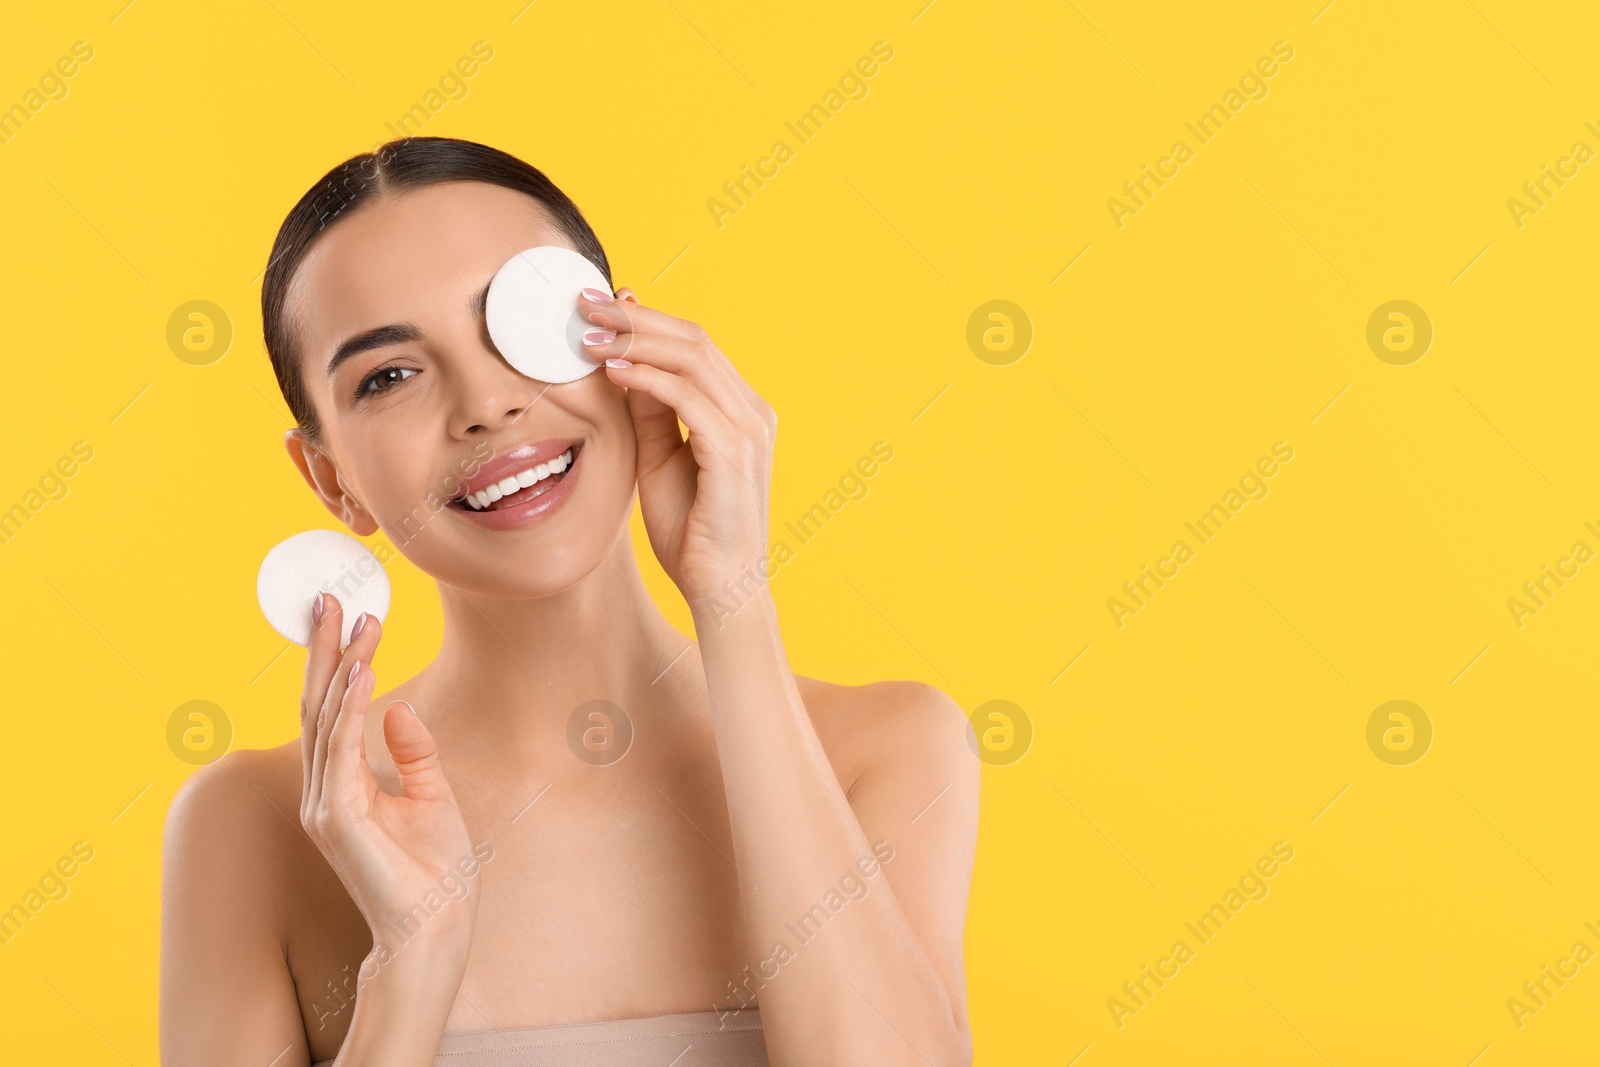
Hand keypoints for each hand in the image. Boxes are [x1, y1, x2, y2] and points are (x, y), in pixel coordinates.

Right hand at [300, 593, 478, 966]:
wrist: (435, 927)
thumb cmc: (434, 871)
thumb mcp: (432, 794)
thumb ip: (412, 751)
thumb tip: (397, 707)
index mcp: (341, 785)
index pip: (332, 710)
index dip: (337, 661)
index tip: (353, 615)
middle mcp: (323, 791)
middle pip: (317, 704)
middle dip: (324, 649)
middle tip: (332, 597)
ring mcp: (325, 805)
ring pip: (326, 719)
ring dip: (341, 666)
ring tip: (356, 621)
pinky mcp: (338, 818)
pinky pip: (340, 749)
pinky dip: (348, 708)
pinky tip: (359, 673)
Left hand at [577, 286, 776, 600]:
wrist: (720, 589)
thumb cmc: (692, 532)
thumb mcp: (660, 459)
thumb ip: (649, 412)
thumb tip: (621, 362)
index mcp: (742, 411)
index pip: (696, 346)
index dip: (647, 319)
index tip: (600, 306)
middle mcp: (753, 411)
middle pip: (695, 339)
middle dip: (636, 317)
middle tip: (585, 304)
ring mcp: (748, 429)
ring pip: (692, 357)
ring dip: (636, 339)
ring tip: (589, 334)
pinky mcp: (733, 451)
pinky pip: (687, 397)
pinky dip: (647, 377)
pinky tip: (612, 371)